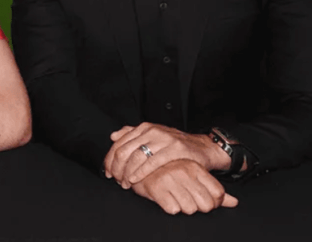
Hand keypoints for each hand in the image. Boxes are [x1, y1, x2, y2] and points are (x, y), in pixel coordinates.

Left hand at [105, 123, 227, 186]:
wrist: (203, 148)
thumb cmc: (175, 146)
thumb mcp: (153, 137)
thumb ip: (132, 135)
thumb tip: (113, 136)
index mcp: (144, 128)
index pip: (119, 143)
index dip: (110, 159)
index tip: (108, 172)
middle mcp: (152, 131)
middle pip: (125, 150)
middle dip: (117, 168)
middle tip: (116, 180)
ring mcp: (164, 139)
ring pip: (136, 156)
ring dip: (127, 172)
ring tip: (125, 183)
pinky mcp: (175, 149)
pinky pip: (153, 162)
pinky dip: (141, 172)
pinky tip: (135, 179)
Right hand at [131, 159, 238, 214]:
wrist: (140, 163)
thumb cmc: (170, 171)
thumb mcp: (194, 176)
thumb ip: (214, 190)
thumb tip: (235, 202)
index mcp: (195, 168)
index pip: (218, 194)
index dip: (213, 203)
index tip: (202, 200)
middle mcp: (184, 172)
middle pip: (206, 205)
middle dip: (198, 207)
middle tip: (187, 200)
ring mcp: (170, 179)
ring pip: (190, 209)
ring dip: (183, 207)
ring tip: (174, 197)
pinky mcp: (156, 187)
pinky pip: (172, 209)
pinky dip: (169, 207)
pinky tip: (164, 198)